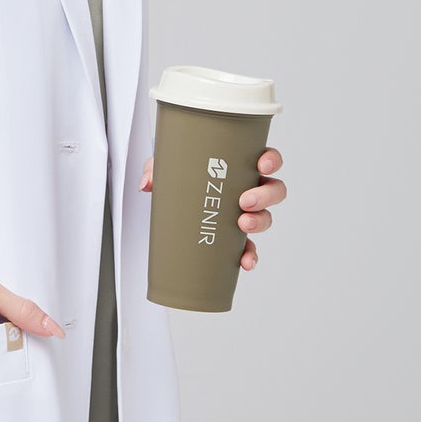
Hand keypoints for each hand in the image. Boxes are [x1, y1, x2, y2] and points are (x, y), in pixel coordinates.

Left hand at [140, 140, 285, 276]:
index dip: (271, 161)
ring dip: (260, 222)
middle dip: (265, 195)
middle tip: (245, 200)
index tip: (261, 165)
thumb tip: (147, 184)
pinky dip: (250, 255)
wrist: (171, 204)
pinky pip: (249, 248)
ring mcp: (244, 215)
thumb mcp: (167, 167)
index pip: (265, 160)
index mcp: (239, 167)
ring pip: (265, 217)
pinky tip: (245, 261)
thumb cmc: (180, 178)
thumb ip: (155, 169)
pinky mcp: (235, 239)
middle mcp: (248, 190)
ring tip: (243, 224)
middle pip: (273, 190)